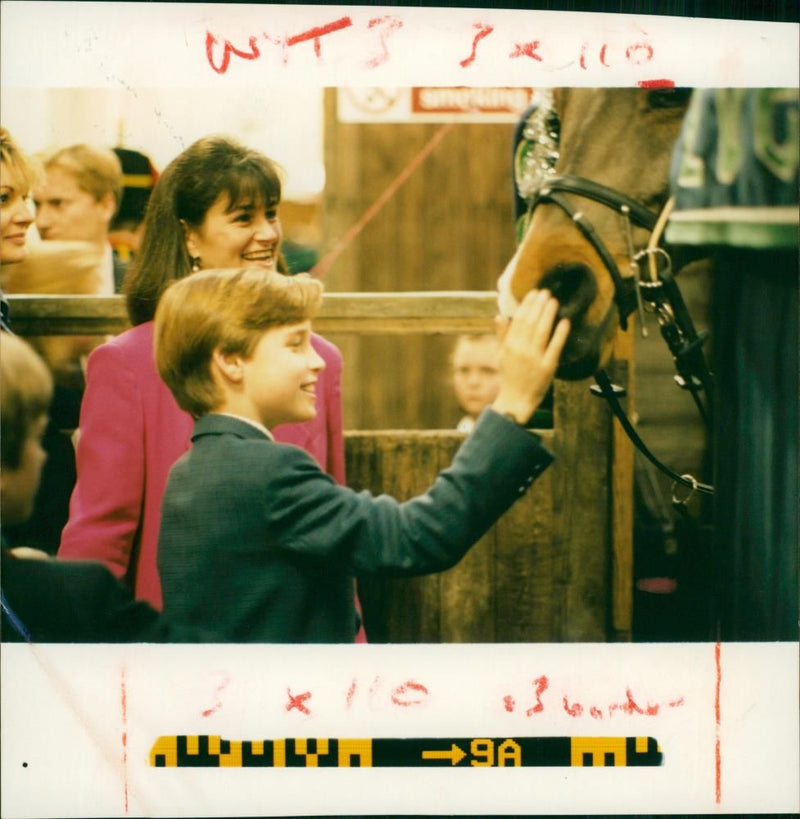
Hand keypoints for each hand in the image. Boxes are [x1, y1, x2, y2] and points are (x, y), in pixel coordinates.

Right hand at [491, 289, 569, 423]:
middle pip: (531, 322)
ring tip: (554, 301)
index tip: (534, 293)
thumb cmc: (509, 377)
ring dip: (548, 314)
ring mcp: (535, 358)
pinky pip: (555, 347)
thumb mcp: (501, 355)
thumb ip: (502, 335)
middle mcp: (521, 350)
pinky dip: (560, 333)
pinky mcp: (547, 367)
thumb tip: (500, 316)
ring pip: (542, 331)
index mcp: (509, 346)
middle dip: (539, 305)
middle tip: (546, 292)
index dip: (527, 305)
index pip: (519, 320)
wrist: (515, 401)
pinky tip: (565, 322)